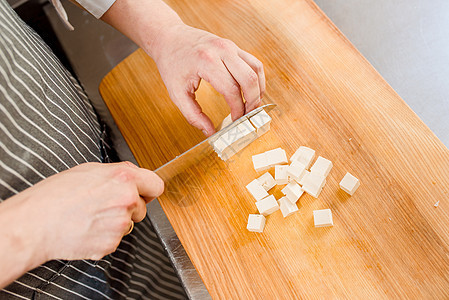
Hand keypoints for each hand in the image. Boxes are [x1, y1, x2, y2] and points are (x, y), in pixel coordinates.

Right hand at [11, 162, 162, 260]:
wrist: (36, 223)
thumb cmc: (56, 195)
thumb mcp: (90, 169)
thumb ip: (119, 172)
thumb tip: (134, 175)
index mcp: (124, 178)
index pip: (156, 185)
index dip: (149, 189)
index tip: (145, 192)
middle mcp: (127, 200)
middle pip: (142, 207)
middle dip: (129, 206)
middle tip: (104, 204)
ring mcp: (121, 223)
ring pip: (128, 223)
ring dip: (116, 221)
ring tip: (91, 215)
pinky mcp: (112, 243)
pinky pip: (116, 238)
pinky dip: (105, 236)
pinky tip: (88, 228)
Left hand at [150, 24, 265, 135]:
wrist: (169, 38)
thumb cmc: (172, 64)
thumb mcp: (177, 93)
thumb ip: (193, 115)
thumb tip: (209, 132)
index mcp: (206, 61)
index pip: (231, 90)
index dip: (237, 109)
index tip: (236, 121)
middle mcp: (222, 50)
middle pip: (249, 79)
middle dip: (252, 102)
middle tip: (248, 116)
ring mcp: (230, 46)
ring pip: (256, 69)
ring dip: (258, 89)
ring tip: (252, 105)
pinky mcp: (233, 46)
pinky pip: (253, 62)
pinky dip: (256, 78)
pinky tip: (251, 91)